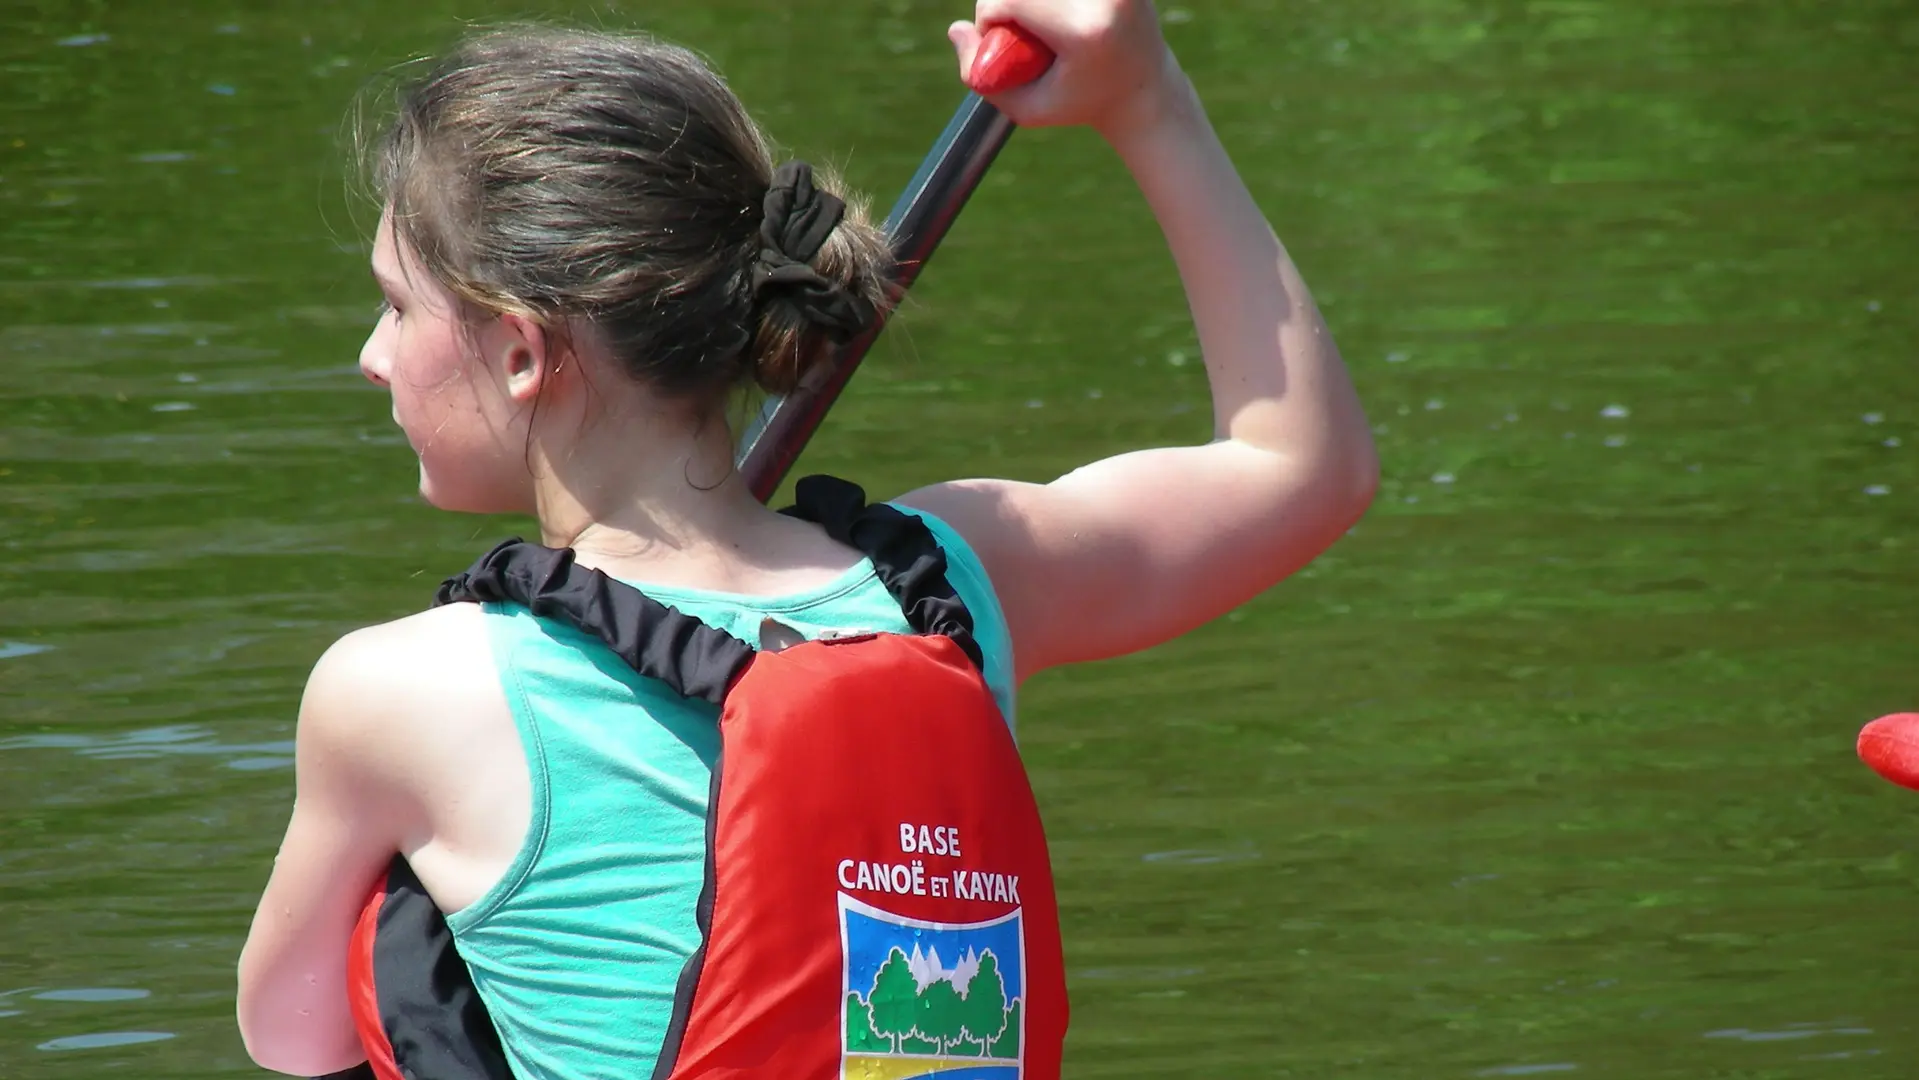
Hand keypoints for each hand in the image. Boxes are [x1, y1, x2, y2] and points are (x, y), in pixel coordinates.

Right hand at [948, 0, 1182, 137]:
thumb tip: (955, 28)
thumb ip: (980, 77)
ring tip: (1038, 26)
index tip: (994, 40)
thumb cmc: (1081, 103)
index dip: (988, 16)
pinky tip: (1058, 16)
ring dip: (1024, 0)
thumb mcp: (1027, 109)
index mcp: (1086, 30)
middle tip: (1016, 31)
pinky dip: (1044, 0)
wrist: (1145, 90)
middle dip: (1005, 2)